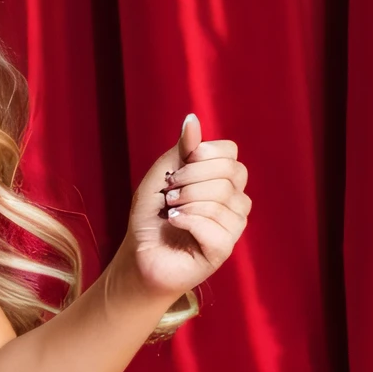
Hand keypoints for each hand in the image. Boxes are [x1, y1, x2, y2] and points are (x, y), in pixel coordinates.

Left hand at [122, 112, 249, 298]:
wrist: (138, 254)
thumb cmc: (152, 215)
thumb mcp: (163, 174)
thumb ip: (182, 149)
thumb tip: (192, 118)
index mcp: (222, 180)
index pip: (231, 153)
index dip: (205, 154)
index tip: (179, 167)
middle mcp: (234, 201)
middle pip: (231, 174)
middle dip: (192, 179)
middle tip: (170, 193)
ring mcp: (232, 226)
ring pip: (223, 200)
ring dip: (187, 202)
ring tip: (170, 211)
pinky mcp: (223, 249)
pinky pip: (215, 226)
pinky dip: (187, 221)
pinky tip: (174, 224)